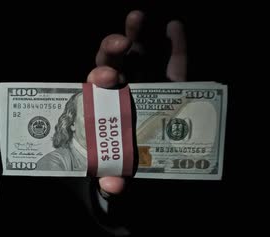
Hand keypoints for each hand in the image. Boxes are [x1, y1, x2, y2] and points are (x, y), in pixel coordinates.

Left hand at [87, 10, 187, 195]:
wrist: (146, 164)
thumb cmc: (123, 164)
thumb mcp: (117, 174)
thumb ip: (112, 178)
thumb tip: (112, 186)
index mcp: (102, 109)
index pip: (94, 90)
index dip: (97, 80)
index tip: (103, 79)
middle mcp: (121, 92)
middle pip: (111, 65)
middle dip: (112, 52)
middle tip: (120, 45)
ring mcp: (146, 84)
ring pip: (138, 55)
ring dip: (136, 34)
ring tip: (136, 16)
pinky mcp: (173, 85)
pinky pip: (174, 63)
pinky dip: (175, 44)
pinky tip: (173, 26)